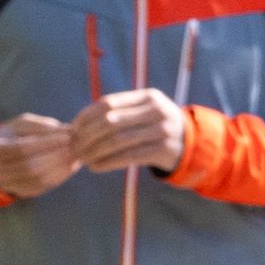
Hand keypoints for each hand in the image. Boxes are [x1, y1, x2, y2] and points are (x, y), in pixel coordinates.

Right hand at [0, 116, 81, 200]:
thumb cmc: (13, 135)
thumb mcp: (22, 124)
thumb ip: (41, 126)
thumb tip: (67, 131)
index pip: (21, 148)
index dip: (46, 143)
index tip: (66, 136)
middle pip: (29, 166)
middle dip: (56, 156)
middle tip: (74, 147)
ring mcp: (6, 184)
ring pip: (36, 179)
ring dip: (59, 168)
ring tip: (75, 156)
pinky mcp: (19, 192)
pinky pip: (40, 187)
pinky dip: (57, 177)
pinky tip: (70, 167)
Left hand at [60, 85, 188, 177]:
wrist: (191, 144)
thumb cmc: (156, 127)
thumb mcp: (144, 112)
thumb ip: (118, 112)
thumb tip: (77, 124)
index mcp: (148, 96)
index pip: (109, 103)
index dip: (86, 116)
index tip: (72, 130)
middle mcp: (157, 110)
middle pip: (111, 121)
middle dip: (88, 136)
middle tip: (75, 147)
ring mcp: (163, 130)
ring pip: (118, 140)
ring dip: (95, 151)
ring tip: (83, 159)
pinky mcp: (164, 150)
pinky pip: (129, 157)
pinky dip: (108, 163)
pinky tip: (96, 167)